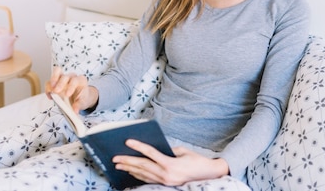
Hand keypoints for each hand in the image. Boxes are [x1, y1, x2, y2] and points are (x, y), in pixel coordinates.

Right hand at [45, 67, 98, 112]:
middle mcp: (72, 77)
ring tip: (50, 90)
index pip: (75, 80)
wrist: (81, 96)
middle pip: (65, 76)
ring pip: (56, 72)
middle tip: (56, 91)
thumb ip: (79, 106)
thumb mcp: (83, 102)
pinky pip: (50, 81)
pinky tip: (50, 95)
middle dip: (60, 83)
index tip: (67, 94)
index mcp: (80, 80)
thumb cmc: (82, 97)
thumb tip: (74, 111)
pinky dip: (48, 88)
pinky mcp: (56, 81)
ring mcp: (63, 78)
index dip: (70, 87)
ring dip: (52, 81)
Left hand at [112, 140, 229, 185]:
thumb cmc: (197, 160)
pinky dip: (138, 175)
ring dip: (130, 169)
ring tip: (118, 165)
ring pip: (143, 175)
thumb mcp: (183, 151)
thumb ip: (168, 150)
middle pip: (143, 166)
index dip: (138, 147)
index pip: (150, 153)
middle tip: (115, 158)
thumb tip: (154, 149)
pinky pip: (149, 180)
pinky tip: (131, 172)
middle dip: (127, 161)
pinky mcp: (166, 184)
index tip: (128, 141)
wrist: (209, 175)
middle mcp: (166, 175)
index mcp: (170, 164)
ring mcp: (166, 182)